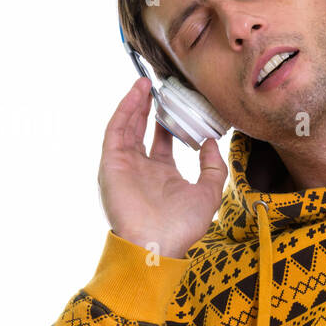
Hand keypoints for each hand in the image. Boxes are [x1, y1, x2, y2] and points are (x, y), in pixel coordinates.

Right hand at [97, 77, 227, 258]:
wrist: (157, 243)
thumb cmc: (182, 226)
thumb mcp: (209, 193)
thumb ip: (213, 168)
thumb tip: (211, 143)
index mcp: (163, 174)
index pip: (164, 141)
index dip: (169, 121)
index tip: (179, 102)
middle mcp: (142, 168)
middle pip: (142, 129)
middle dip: (150, 107)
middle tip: (160, 86)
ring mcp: (125, 165)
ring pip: (128, 126)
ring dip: (135, 103)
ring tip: (147, 82)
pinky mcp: (111, 163)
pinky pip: (116, 130)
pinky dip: (125, 110)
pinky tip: (136, 93)